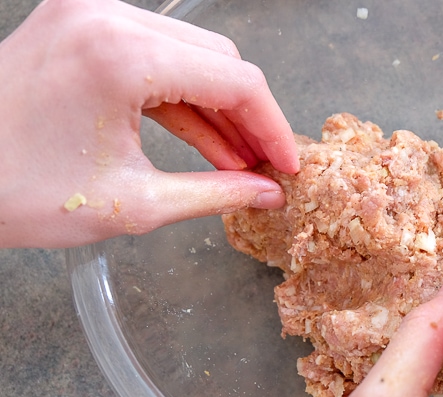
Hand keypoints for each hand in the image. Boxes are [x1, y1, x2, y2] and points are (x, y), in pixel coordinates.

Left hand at [0, 0, 297, 247]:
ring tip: (236, 160)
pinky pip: (153, 55)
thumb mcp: (133, 203)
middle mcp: (107, 17)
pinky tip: (203, 138)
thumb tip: (266, 192)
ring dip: (217, 108)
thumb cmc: (17, 191)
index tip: (287, 163)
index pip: (236, 81)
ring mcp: (90, 13)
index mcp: (122, 54)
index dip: (273, 127)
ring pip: (190, 55)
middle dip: (248, 117)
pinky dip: (180, 97)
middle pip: (218, 59)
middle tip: (263, 166)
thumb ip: (214, 193)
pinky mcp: (79, 24)